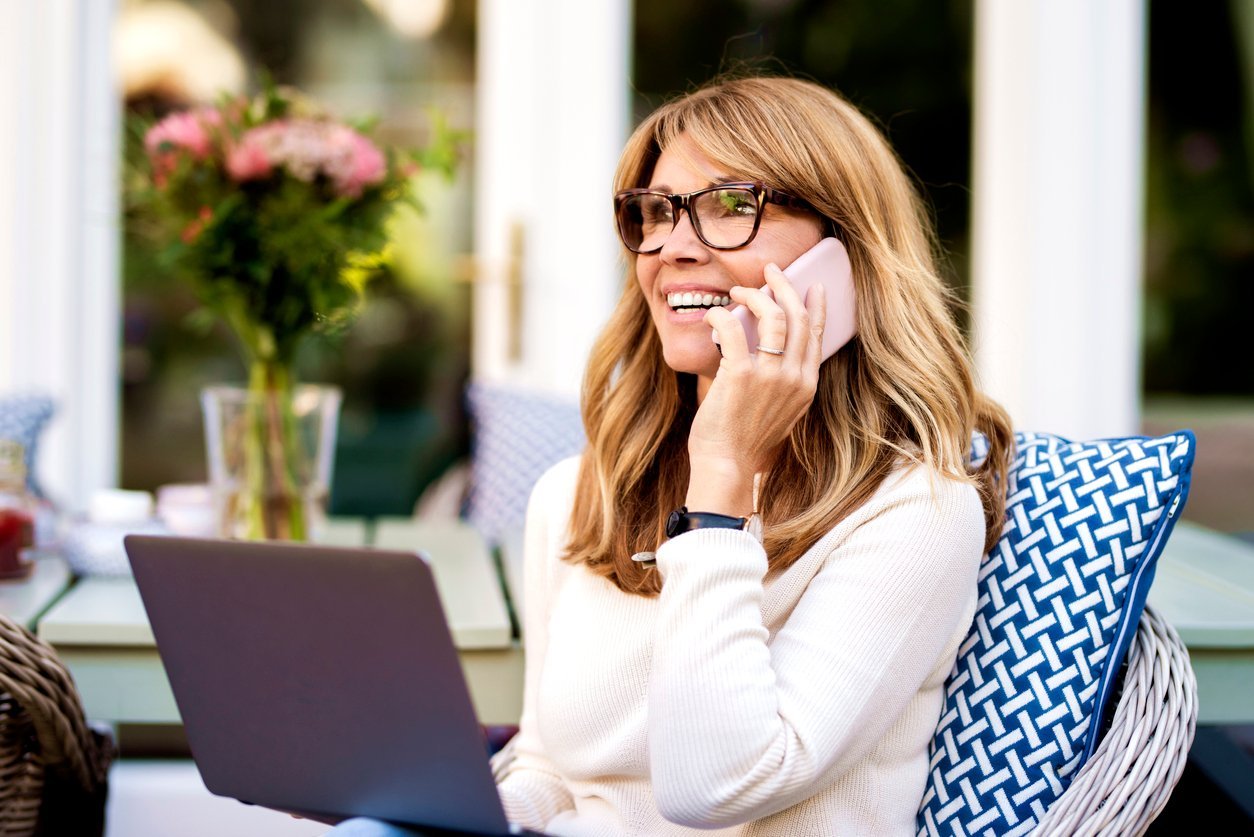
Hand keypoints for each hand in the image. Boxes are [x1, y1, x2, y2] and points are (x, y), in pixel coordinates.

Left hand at [688, 263, 826, 512]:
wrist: (726, 465)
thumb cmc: (745, 440)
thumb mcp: (780, 411)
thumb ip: (783, 382)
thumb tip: (771, 347)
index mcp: (806, 386)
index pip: (817, 335)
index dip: (816, 305)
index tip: (812, 285)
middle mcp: (794, 378)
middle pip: (798, 316)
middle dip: (785, 285)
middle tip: (771, 271)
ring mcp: (770, 376)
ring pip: (773, 316)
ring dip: (754, 295)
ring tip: (737, 290)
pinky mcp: (741, 375)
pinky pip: (733, 329)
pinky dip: (721, 316)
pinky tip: (713, 315)